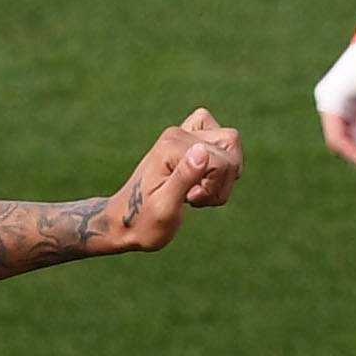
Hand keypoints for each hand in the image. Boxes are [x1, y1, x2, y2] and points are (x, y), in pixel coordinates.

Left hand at [95, 110, 242, 250]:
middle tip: (194, 197)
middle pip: (230, 144)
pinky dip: (220, 162)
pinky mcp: (186, 141)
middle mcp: (177, 134)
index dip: (213, 186)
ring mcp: (182, 134)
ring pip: (229, 140)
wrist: (125, 221)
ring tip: (198, 191)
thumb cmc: (143, 222)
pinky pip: (219, 137)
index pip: (220, 161)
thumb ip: (184, 177)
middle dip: (222, 179)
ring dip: (223, 173)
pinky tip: (203, 181)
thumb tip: (203, 150)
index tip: (189, 200)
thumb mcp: (165, 207)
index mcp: (171, 148)